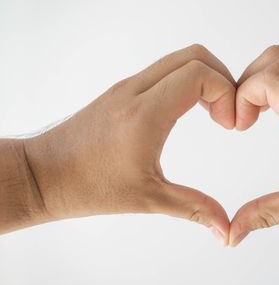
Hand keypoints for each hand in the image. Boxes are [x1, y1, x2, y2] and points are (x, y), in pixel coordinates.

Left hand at [23, 44, 234, 244]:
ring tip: (213, 113)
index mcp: (144, 114)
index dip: (226, 93)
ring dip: (205, 78)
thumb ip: (193, 209)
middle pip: (194, 56)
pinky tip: (189, 111)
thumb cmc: (88, 186)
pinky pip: (164, 71)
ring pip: (179, 59)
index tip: (229, 124)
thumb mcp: (147, 199)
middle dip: (222, 79)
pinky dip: (187, 81)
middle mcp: (135, 90)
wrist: (43, 174)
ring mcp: (127, 86)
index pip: (199, 74)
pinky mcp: (122, 91)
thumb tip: (225, 229)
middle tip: (226, 115)